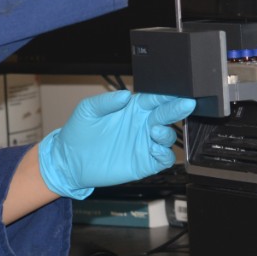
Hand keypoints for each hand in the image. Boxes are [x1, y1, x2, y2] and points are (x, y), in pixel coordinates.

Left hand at [36, 90, 195, 199]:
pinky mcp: (144, 163)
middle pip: (166, 115)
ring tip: (155, 131)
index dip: (166, 95)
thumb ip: (106, 101)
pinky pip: (163, 159)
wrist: (70, 161)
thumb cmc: (78, 132)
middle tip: (186, 104)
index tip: (175, 92)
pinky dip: (164, 154)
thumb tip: (125, 95)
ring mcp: (144, 144)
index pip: (155, 98)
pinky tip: (154, 149)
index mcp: (133, 108)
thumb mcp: (87, 110)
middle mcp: (142, 124)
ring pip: (168, 137)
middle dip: (177, 108)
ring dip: (167, 133)